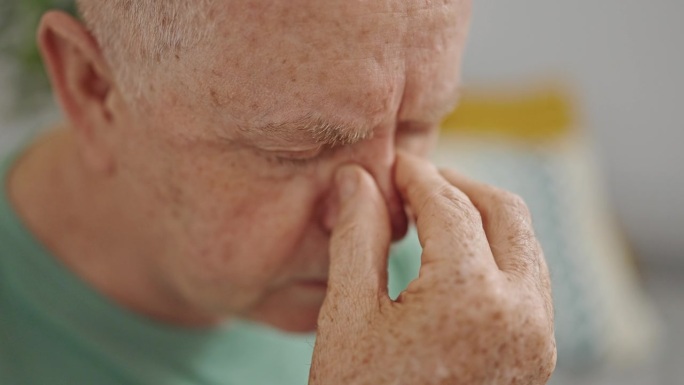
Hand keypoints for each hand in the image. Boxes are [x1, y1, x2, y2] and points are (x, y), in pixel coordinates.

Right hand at [309, 153, 555, 384]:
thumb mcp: (348, 317)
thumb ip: (356, 237)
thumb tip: (355, 179)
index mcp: (470, 295)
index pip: (449, 204)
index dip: (416, 176)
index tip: (392, 165)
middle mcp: (521, 311)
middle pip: (504, 211)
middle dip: (459, 185)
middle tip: (416, 182)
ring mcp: (538, 337)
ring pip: (525, 244)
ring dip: (482, 216)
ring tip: (434, 214)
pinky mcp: (537, 355)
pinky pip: (529, 279)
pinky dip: (497, 252)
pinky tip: (457, 257)